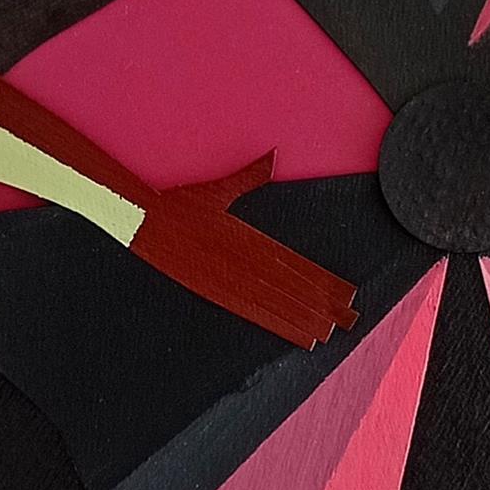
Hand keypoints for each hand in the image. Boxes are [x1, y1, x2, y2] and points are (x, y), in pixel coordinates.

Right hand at [129, 150, 357, 349]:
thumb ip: (250, 176)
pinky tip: (288, 334)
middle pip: (290, 288)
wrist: (139, 221)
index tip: (346, 291)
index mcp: (247, 239)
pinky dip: (272, 323)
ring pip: (272, 304)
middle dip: (322, 305)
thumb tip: (274, 155)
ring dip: (302, 319)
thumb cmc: (179, 204)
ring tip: (329, 332)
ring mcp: (226, 280)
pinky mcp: (211, 292)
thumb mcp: (218, 189)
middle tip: (350, 319)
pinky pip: (248, 311)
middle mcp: (241, 263)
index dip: (321, 281)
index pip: (294, 264)